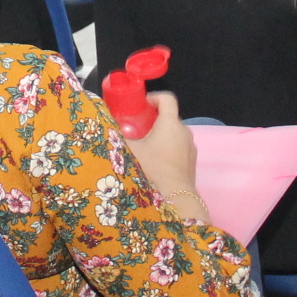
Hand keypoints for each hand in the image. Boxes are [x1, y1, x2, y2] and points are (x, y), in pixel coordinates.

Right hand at [128, 92, 210, 225]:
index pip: (167, 98)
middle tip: (136, 129)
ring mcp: (190, 148)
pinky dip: (167, 150)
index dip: (153, 97)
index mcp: (170, 123)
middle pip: (169, 117)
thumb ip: (116, 137)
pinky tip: (155, 164)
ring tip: (144, 149)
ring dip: (160, 137)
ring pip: (174, 135)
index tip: (141, 106)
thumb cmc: (151, 170)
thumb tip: (104, 128)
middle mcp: (184, 132)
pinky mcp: (192, 163)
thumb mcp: (128, 150)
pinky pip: (178, 149)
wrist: (174, 199)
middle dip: (153, 120)